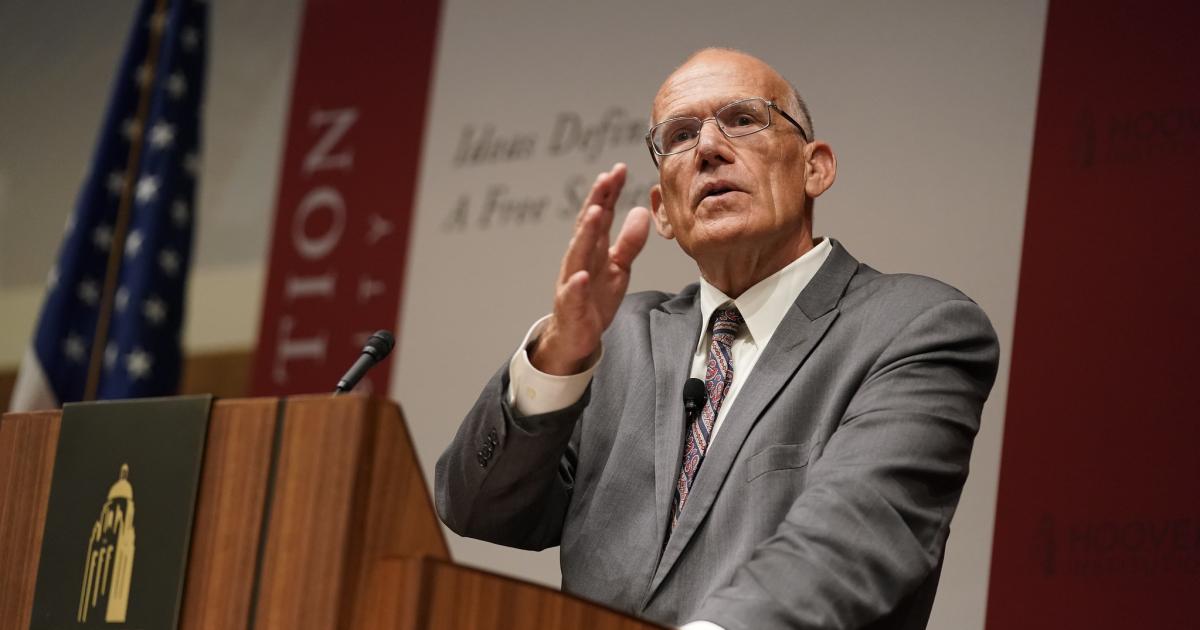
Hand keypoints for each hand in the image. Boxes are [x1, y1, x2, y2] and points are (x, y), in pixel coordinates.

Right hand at [531, 163, 650, 374]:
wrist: (575, 336)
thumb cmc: (595, 297)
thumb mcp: (618, 267)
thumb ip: (628, 241)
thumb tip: (641, 211)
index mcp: (593, 249)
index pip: (601, 215)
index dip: (608, 193)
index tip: (619, 169)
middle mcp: (579, 259)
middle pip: (587, 226)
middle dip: (596, 202)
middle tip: (606, 178)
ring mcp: (573, 282)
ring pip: (578, 254)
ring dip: (586, 233)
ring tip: (596, 213)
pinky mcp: (571, 307)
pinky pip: (573, 295)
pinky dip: (576, 285)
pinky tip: (581, 276)